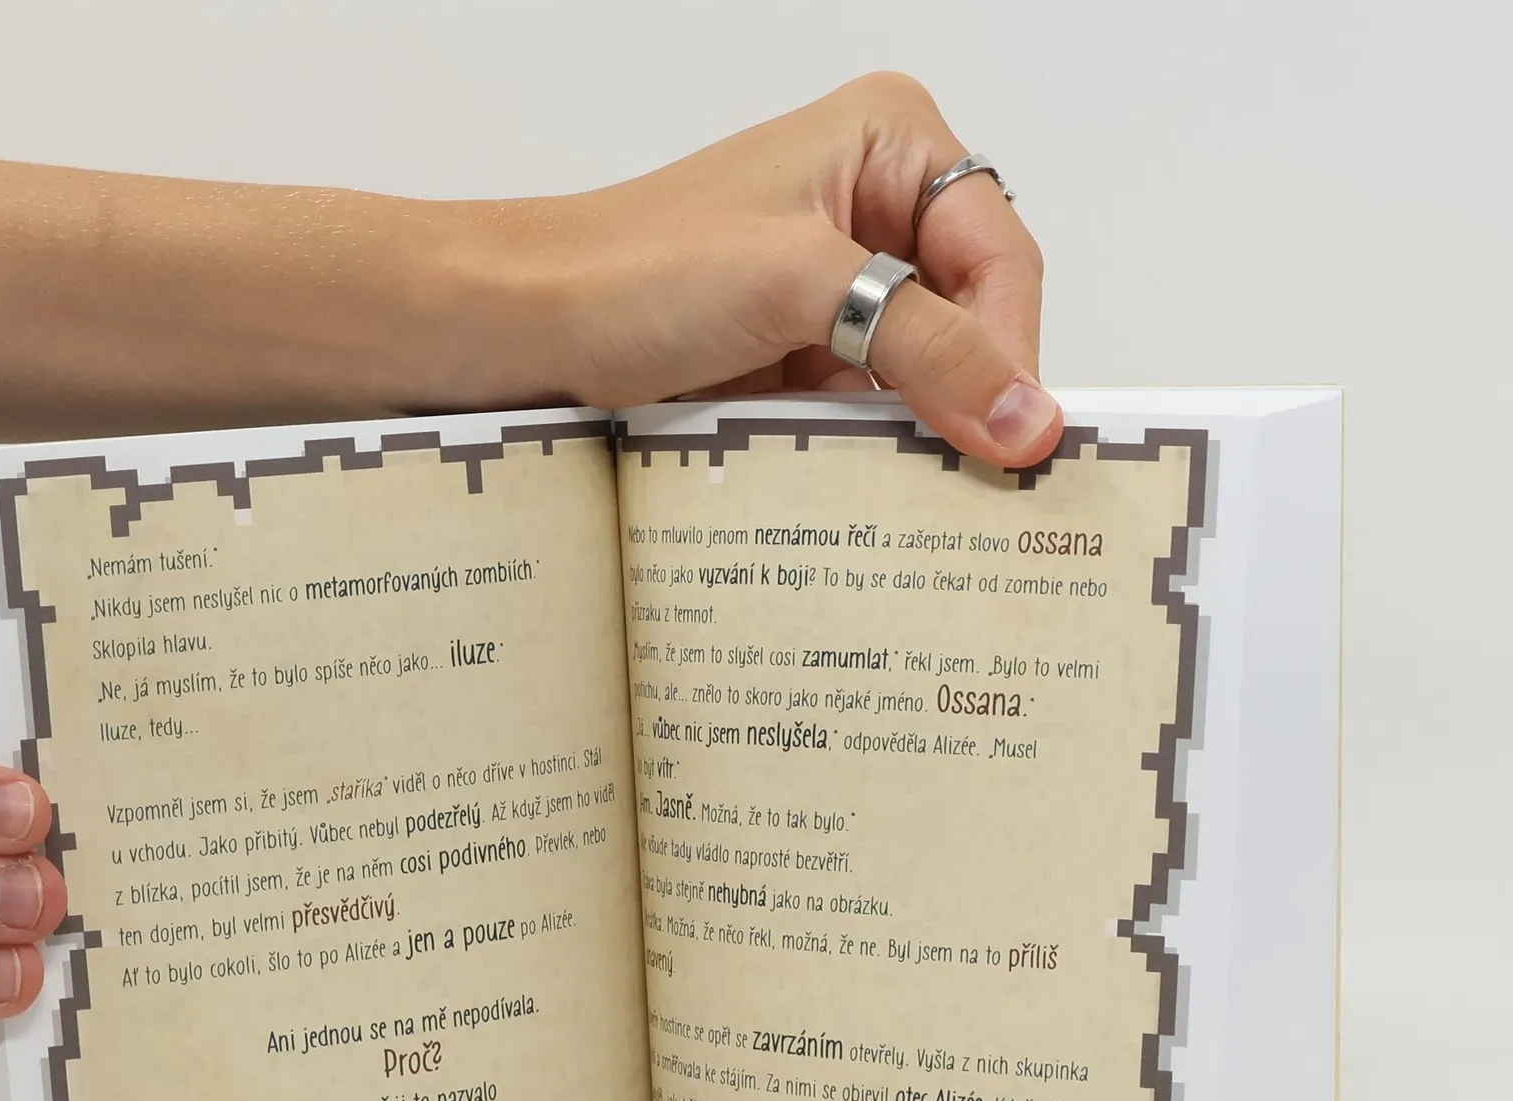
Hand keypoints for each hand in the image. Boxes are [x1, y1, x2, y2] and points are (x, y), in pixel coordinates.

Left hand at [521, 73, 1057, 466]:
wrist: (519, 328)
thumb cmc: (634, 271)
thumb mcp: (798, 288)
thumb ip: (926, 349)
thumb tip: (1030, 422)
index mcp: (888, 144)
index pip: (997, 256)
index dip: (1014, 350)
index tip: (1020, 442)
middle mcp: (871, 206)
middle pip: (970, 316)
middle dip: (974, 395)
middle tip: (990, 486)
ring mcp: (832, 287)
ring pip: (922, 374)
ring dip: (921, 435)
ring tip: (938, 505)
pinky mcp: (795, 355)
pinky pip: (865, 412)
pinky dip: (871, 455)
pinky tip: (875, 498)